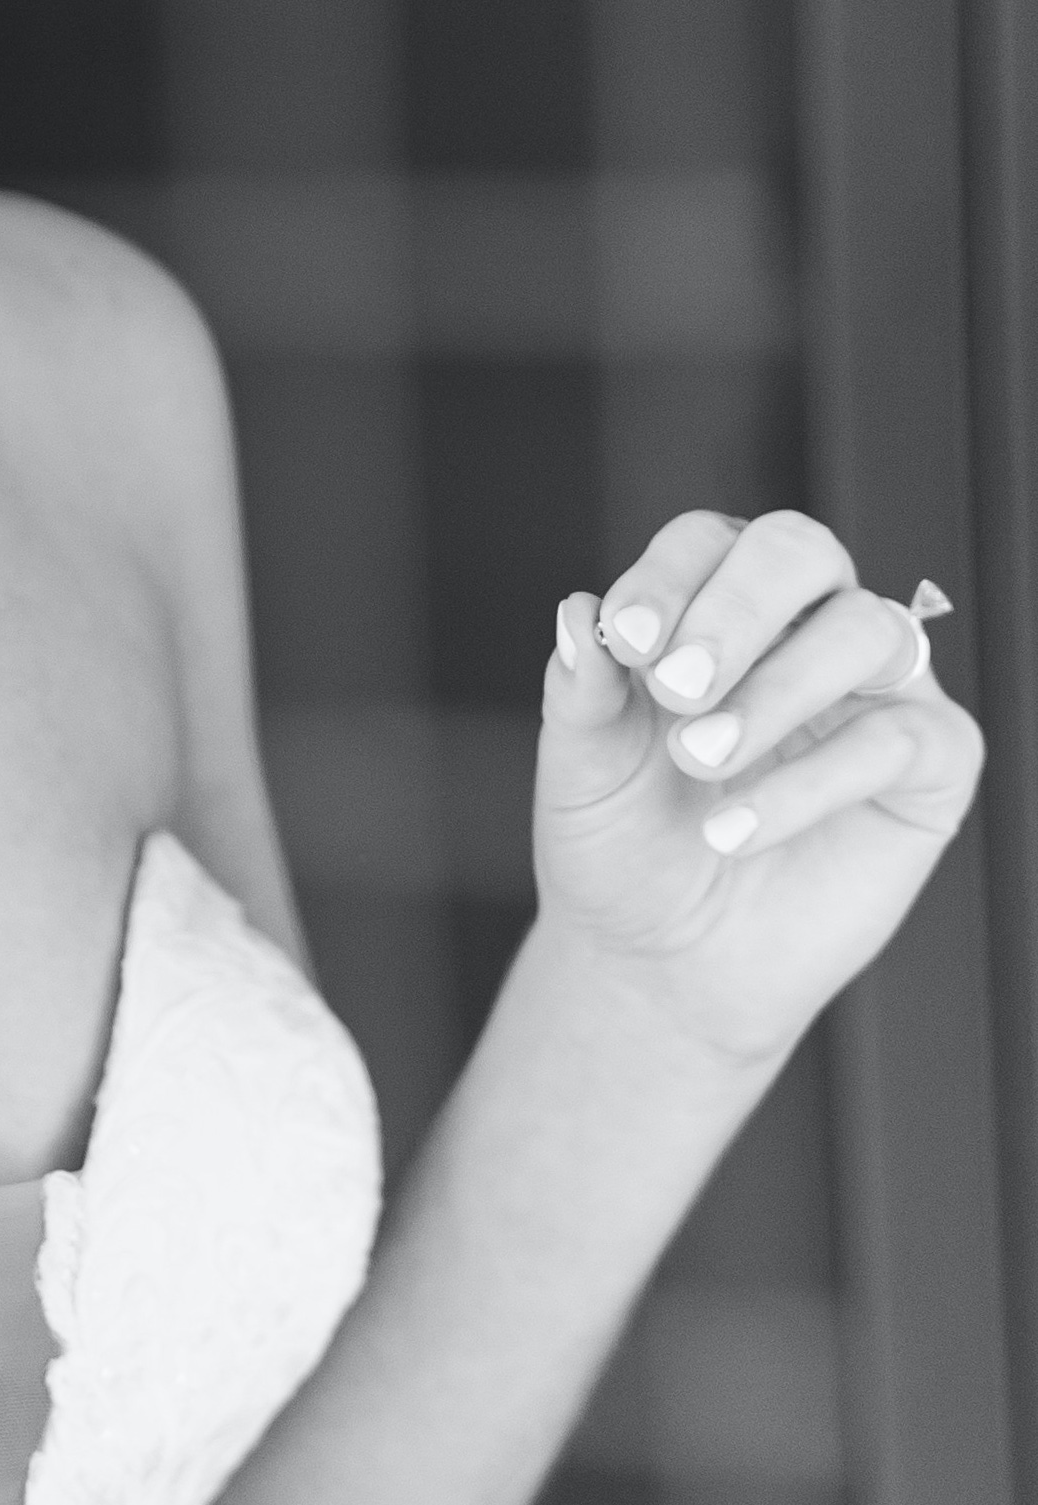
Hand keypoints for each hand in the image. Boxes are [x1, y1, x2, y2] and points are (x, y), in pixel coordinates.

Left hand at [531, 506, 984, 1068]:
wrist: (661, 961)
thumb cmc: (623, 847)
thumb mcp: (581, 770)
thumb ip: (579, 690)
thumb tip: (575, 610)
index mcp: (711, 609)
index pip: (707, 542)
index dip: (669, 578)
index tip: (626, 642)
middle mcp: (803, 628)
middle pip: (800, 551)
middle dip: (737, 610)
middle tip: (677, 689)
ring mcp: (875, 689)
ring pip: (864, 630)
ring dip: (777, 691)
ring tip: (702, 763)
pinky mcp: (929, 765)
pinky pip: (898, 738)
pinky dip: (812, 781)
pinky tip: (735, 830)